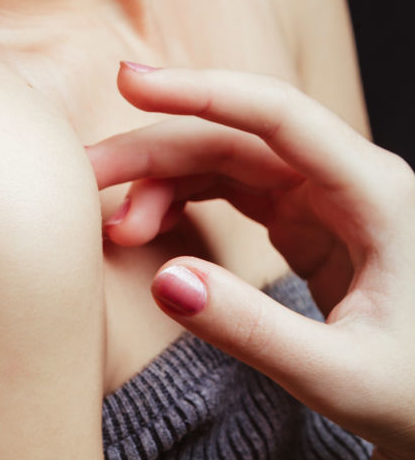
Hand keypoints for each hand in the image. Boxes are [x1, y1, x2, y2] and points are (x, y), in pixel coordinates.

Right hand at [85, 63, 414, 459]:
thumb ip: (254, 332)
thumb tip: (163, 282)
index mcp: (375, 191)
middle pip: (235, 136)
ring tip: (114, 224)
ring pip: (226, 158)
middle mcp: (348, 176)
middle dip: (156, 150)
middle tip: (85, 174)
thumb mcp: (343, 377)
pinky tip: (147, 223)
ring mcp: (325, 193)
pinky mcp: (307, 217)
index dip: (201, 90)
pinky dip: (183, 198)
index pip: (277, 114)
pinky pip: (232, 187)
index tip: (130, 82)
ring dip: (163, 178)